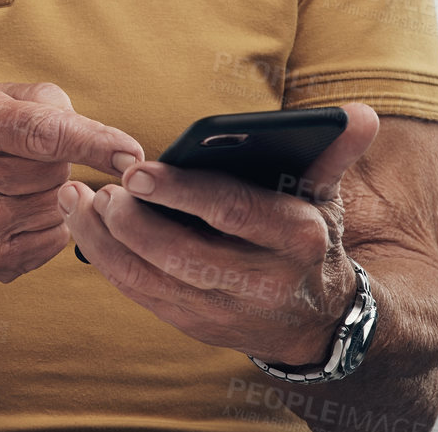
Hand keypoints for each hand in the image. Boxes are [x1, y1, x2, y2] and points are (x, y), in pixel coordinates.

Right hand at [0, 82, 143, 282]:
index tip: (132, 153)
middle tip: (22, 158)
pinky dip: (49, 223)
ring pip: (61, 207)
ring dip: (55, 193)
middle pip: (59, 172)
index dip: (93, 142)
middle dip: (58, 161)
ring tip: (14, 184)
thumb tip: (98, 136)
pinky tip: (15, 211)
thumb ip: (43, 100)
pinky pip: (56, 240)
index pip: (43, 133)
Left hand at [60, 103, 379, 362]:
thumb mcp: (326, 195)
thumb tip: (360, 112)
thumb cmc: (310, 237)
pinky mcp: (196, 326)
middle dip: (132, 223)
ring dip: (105, 242)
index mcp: (296, 237)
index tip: (137, 169)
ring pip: (151, 280)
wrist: (320, 320)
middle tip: (99, 189)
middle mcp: (261, 281)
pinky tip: (84, 230)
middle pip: (182, 254)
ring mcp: (225, 312)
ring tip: (77, 201)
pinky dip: (107, 264)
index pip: (232, 211)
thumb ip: (332, 151)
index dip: (182, 191)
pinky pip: (141, 296)